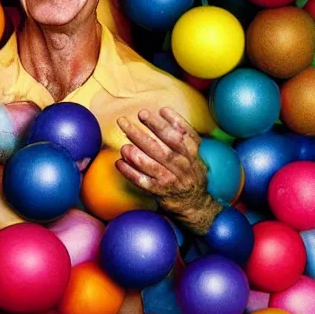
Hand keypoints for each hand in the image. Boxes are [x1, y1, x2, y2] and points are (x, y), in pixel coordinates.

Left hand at [115, 106, 220, 235]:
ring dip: (135, 155)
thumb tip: (164, 110)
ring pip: (151, 165)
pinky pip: (142, 182)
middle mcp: (182, 165)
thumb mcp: (194, 151)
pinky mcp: (160, 191)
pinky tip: (119, 163)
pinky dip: (130, 172)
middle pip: (161, 148)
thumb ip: (182, 131)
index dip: (166, 123)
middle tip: (124, 122)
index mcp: (191, 153)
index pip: (179, 136)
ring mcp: (171, 179)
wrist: (195, 202)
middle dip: (141, 135)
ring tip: (123, 145)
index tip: (151, 112)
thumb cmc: (190, 170)